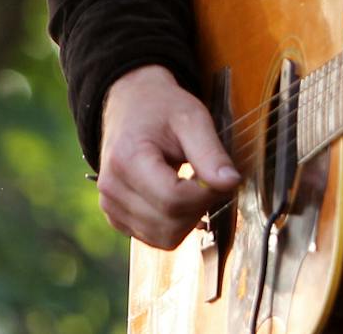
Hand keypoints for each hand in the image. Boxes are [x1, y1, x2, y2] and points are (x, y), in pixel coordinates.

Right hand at [96, 64, 239, 248]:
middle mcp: (112, 188)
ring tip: (192, 185)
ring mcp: (110, 206)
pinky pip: (154, 237)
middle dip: (200, 207)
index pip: (173, 199)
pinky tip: (178, 196)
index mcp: (127, 159)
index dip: (206, 194)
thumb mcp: (192, 118)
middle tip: (208, 178)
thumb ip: (211, 153)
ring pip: (163, 238)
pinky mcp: (116, 217)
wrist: (131, 105)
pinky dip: (174, 223)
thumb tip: (231, 182)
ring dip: (189, 218)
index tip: (221, 175)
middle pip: (170, 223)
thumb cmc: (162, 109)